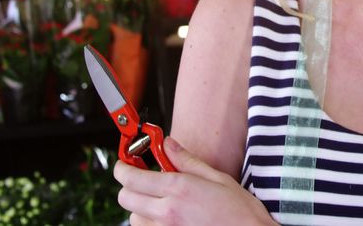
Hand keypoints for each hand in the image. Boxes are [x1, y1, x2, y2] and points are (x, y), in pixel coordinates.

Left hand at [115, 136, 275, 225]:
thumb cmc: (239, 211)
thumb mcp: (216, 178)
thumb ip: (187, 161)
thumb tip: (168, 145)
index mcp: (179, 190)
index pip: (132, 178)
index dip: (122, 168)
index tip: (124, 163)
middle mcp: (168, 212)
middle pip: (126, 198)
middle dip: (128, 186)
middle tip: (141, 179)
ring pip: (134, 218)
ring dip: (140, 207)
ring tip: (158, 201)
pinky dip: (150, 223)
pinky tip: (166, 217)